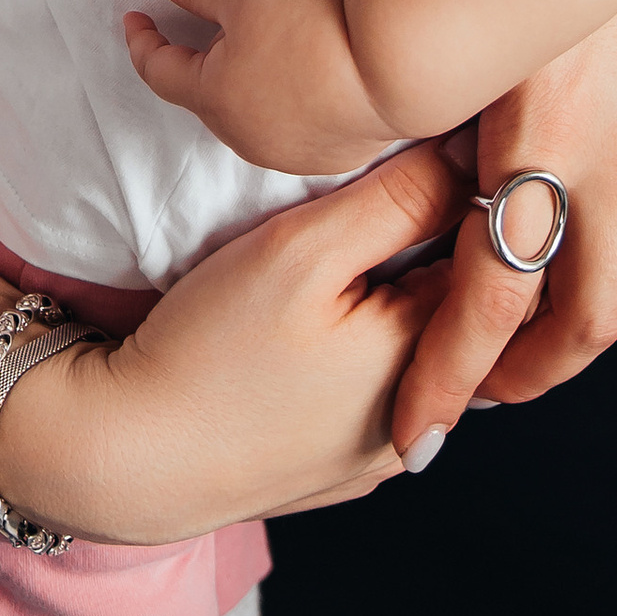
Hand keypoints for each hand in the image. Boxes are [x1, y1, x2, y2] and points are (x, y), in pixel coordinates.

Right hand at [0, 139, 473, 543]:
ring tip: (333, 258)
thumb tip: (477, 151)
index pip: (488, 255)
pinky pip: (376, 386)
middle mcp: (430, 425)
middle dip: (424, 244)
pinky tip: (312, 325)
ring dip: (392, 295)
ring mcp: (386, 454)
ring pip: (413, 345)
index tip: (415, 149)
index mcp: (438, 365)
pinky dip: (360, 346)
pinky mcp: (341, 466)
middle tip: (363, 197)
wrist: (128, 455)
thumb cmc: (210, 350)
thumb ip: (399, 199)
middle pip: (452, 302)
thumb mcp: (304, 251)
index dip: (454, 190)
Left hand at [121, 0, 398, 172]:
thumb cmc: (311, 34)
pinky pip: (289, 132)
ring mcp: (285, 155)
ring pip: (247, 118)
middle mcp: (242, 138)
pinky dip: (283, 106)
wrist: (392, 73)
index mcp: (212, 99)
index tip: (135, 18)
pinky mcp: (325, 159)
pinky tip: (302, 84)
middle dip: (196, 62)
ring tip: (258, 54)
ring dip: (242, 88)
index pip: (158, 70)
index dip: (142, 40)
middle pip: (204, 96)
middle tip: (199, 29)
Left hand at [388, 0, 616, 456]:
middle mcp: (609, 152)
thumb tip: (374, 146)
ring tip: (525, 342)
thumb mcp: (460, 11)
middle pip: (579, 322)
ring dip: (578, 329)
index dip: (450, 376)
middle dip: (526, 376)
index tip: (416, 425)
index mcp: (538, 136)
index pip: (490, 301)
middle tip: (474, 396)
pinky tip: (582, 250)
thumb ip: (431, 92)